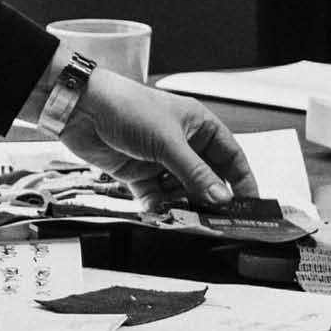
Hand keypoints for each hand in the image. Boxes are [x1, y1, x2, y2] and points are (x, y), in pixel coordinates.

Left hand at [58, 68, 259, 211]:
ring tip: (189, 222)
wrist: (80, 108)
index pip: (230, 156)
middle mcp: (181, 143)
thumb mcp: (167, 141)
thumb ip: (196, 173)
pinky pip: (157, 197)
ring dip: (185, 207)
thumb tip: (223, 199)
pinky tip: (160, 215)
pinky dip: (160, 208)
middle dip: (212, 200)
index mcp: (197, 125)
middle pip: (207, 178)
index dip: (242, 181)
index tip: (251, 207)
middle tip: (220, 223)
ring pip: (182, 192)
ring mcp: (159, 160)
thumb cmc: (126, 107)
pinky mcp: (138, 174)